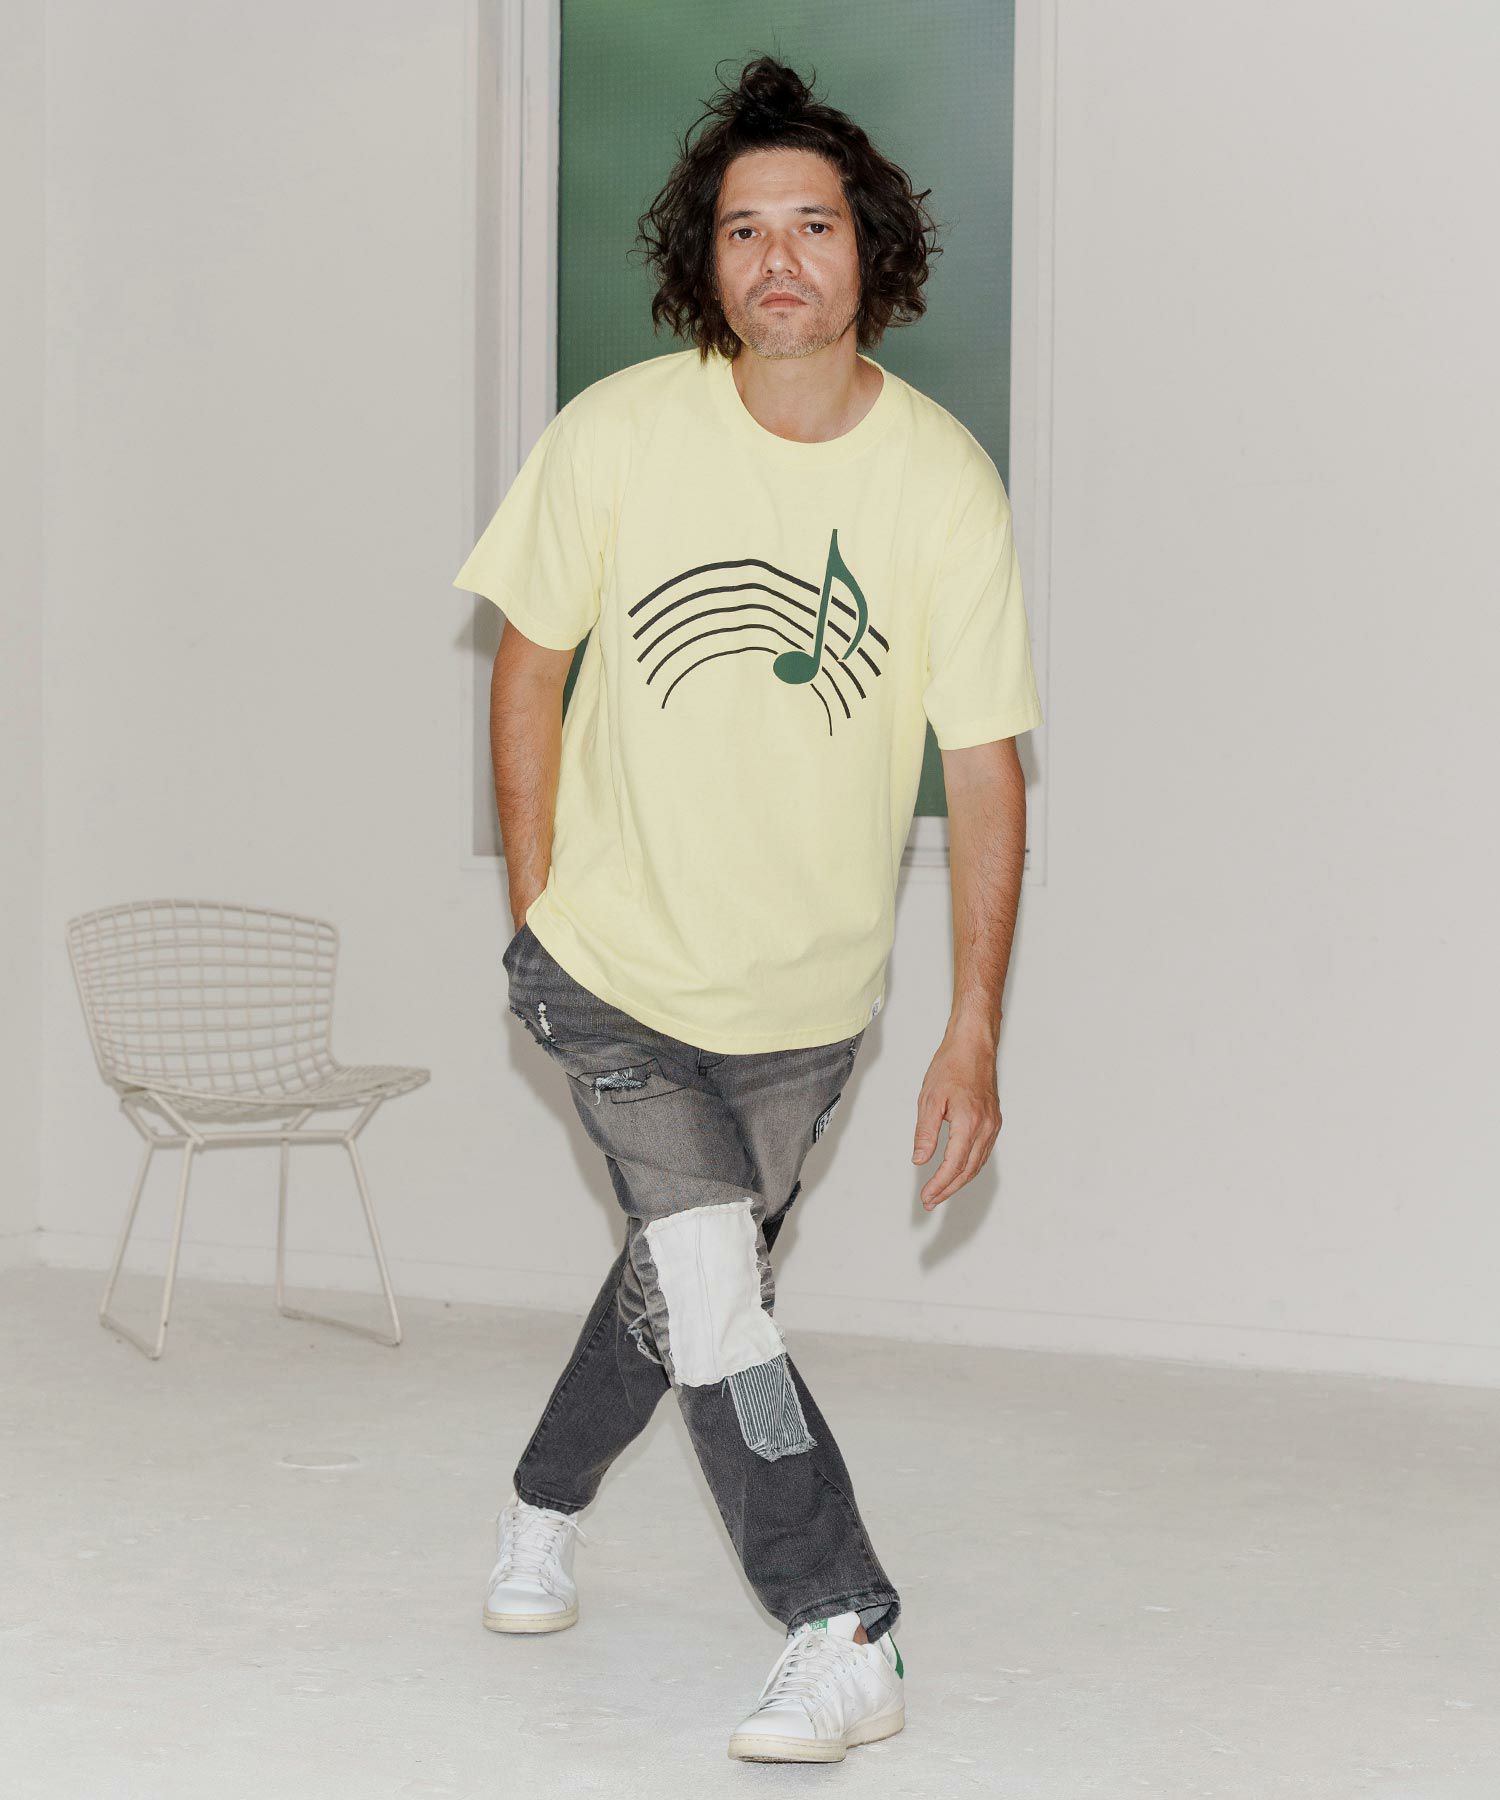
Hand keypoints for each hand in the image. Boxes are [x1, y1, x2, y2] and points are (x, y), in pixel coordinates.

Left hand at [911, 1024, 1001, 1209]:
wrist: (974, 1046)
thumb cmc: (951, 1066)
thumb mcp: (929, 1099)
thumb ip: (925, 1132)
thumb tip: (920, 1159)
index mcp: (968, 1122)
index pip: (953, 1165)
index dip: (939, 1185)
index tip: (926, 1196)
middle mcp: (985, 1127)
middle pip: (967, 1170)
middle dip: (948, 1189)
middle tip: (930, 1201)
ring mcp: (992, 1125)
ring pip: (977, 1164)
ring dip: (959, 1181)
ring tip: (940, 1192)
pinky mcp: (994, 1121)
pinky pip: (982, 1152)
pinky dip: (969, 1167)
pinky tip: (957, 1170)